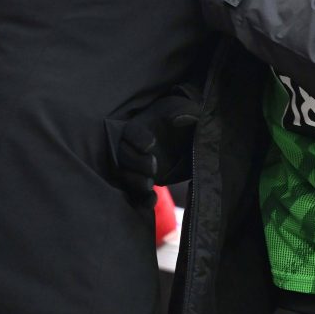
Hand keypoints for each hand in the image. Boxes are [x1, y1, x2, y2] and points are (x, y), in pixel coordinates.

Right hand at [109, 85, 201, 207]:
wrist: (190, 140)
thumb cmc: (186, 121)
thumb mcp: (187, 112)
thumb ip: (183, 114)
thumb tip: (179, 119)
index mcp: (141, 127)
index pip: (130, 132)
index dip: (137, 138)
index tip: (151, 144)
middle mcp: (134, 147)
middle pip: (124, 156)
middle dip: (136, 162)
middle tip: (153, 166)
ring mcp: (136, 166)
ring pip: (125, 175)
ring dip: (135, 181)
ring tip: (149, 185)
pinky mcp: (143, 181)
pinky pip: (135, 192)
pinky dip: (141, 198)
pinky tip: (151, 201)